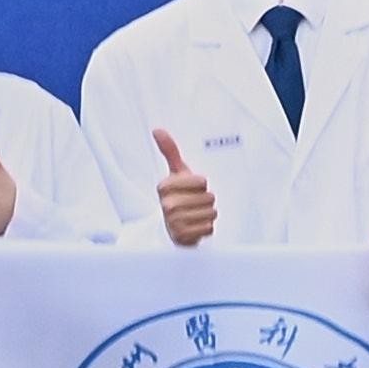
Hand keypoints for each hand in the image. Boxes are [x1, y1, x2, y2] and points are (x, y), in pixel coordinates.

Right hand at [151, 129, 218, 248]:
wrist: (173, 227)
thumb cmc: (179, 196)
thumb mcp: (176, 173)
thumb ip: (170, 151)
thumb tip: (158, 130)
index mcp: (165, 186)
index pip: (202, 181)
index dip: (201, 185)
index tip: (191, 188)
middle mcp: (167, 204)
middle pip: (208, 197)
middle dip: (206, 200)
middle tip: (194, 203)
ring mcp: (174, 222)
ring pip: (210, 212)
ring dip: (207, 214)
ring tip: (196, 214)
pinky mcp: (183, 237)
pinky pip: (209, 227)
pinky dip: (206, 227)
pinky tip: (196, 225)